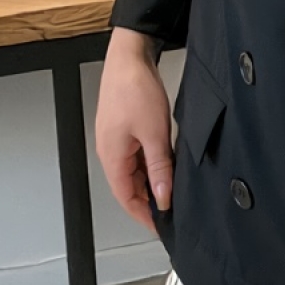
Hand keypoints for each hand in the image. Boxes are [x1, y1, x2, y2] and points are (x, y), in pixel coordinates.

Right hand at [96, 27, 174, 233]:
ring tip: (173, 190)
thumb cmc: (135, 89)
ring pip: (134, 172)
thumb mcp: (154, 134)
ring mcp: (116, 141)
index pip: (127, 198)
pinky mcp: (124, 129)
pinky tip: (167, 165)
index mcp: (112, 157)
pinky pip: (137, 156)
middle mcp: (110, 152)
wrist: (130, 58)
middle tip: (173, 210)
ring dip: (151, 182)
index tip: (161, 226)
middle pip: (129, 187)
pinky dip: (151, 165)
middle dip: (150, 200)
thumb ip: (159, 167)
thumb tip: (163, 195)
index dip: (144, 215)